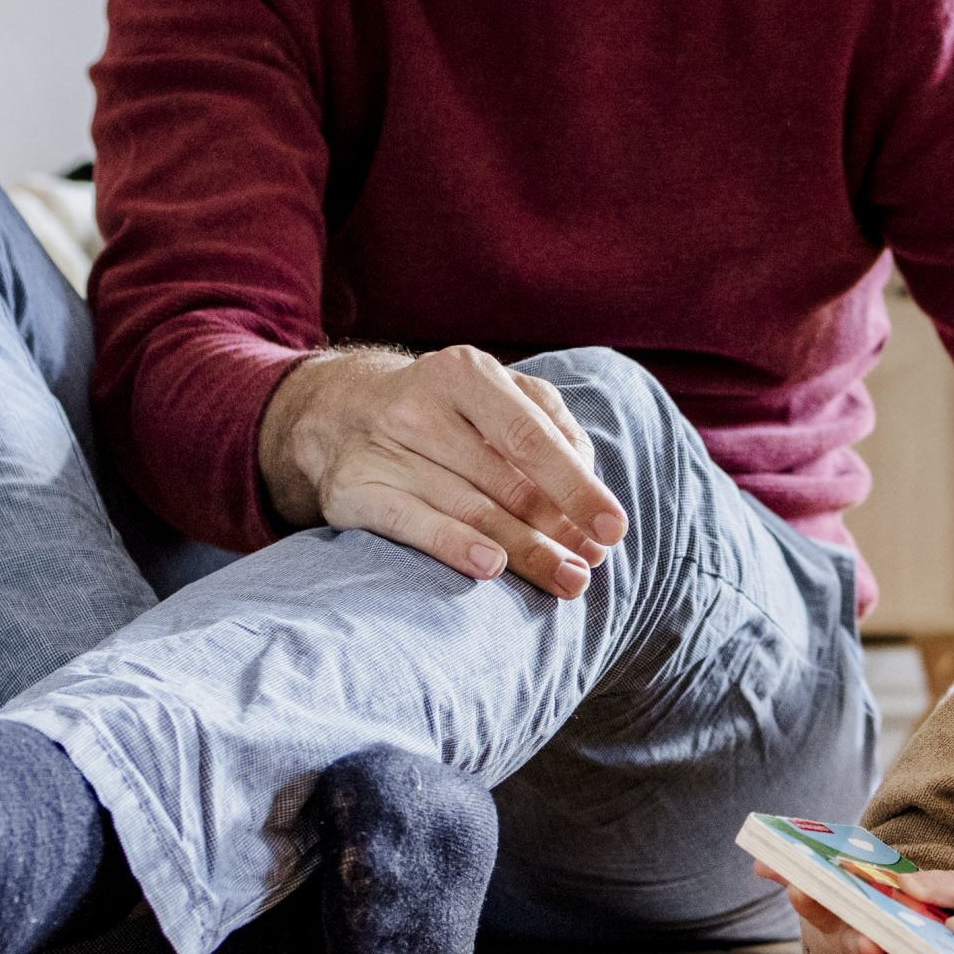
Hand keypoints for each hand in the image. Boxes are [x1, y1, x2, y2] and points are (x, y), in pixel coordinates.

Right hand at [259, 344, 626, 597]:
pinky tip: (490, 567)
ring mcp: (382, 446)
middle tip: (589, 569)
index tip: (612, 527)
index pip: (530, 435)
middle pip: (504, 480)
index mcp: (466, 373)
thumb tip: (589, 492)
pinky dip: (452, 545)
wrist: (341, 413)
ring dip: (523, 551)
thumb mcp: (497, 397)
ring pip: (467, 507)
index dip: (576, 485)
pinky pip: (409, 522)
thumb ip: (552, 429)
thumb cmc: (447, 413)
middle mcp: (419, 404)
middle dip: (555, 529)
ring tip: (564, 580)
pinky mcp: (352, 488)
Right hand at [753, 861, 952, 953]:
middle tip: (869, 940)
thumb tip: (760, 864)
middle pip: (854, 950)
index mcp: (839, 923)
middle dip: (860, 945)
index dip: (807, 901)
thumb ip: (805, 872)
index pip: (817, 910)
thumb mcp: (836, 890)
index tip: (799, 889)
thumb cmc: (861, 914)